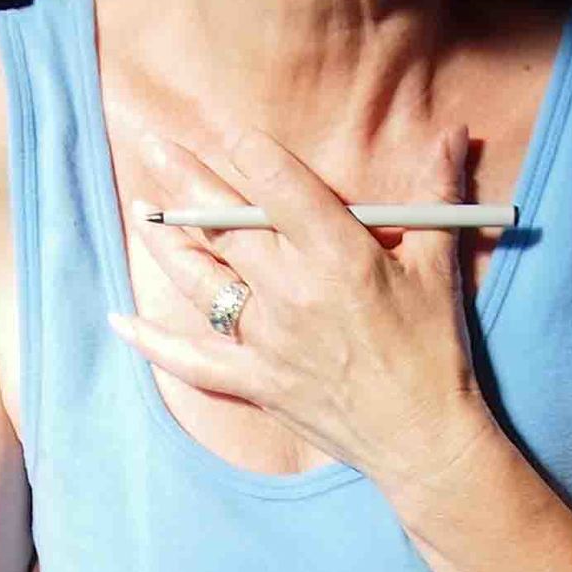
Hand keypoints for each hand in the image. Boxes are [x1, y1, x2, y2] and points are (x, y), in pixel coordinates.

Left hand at [111, 115, 497, 499]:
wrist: (424, 439)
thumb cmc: (436, 351)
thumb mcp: (440, 266)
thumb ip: (438, 192)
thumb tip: (451, 131)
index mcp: (338, 255)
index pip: (279, 188)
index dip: (251, 154)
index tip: (232, 133)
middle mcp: (292, 291)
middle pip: (226, 224)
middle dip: (186, 180)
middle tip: (153, 145)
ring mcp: (266, 339)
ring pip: (200, 280)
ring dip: (166, 242)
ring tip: (141, 209)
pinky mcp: (255, 381)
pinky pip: (192, 361)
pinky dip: (153, 343)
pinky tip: (120, 322)